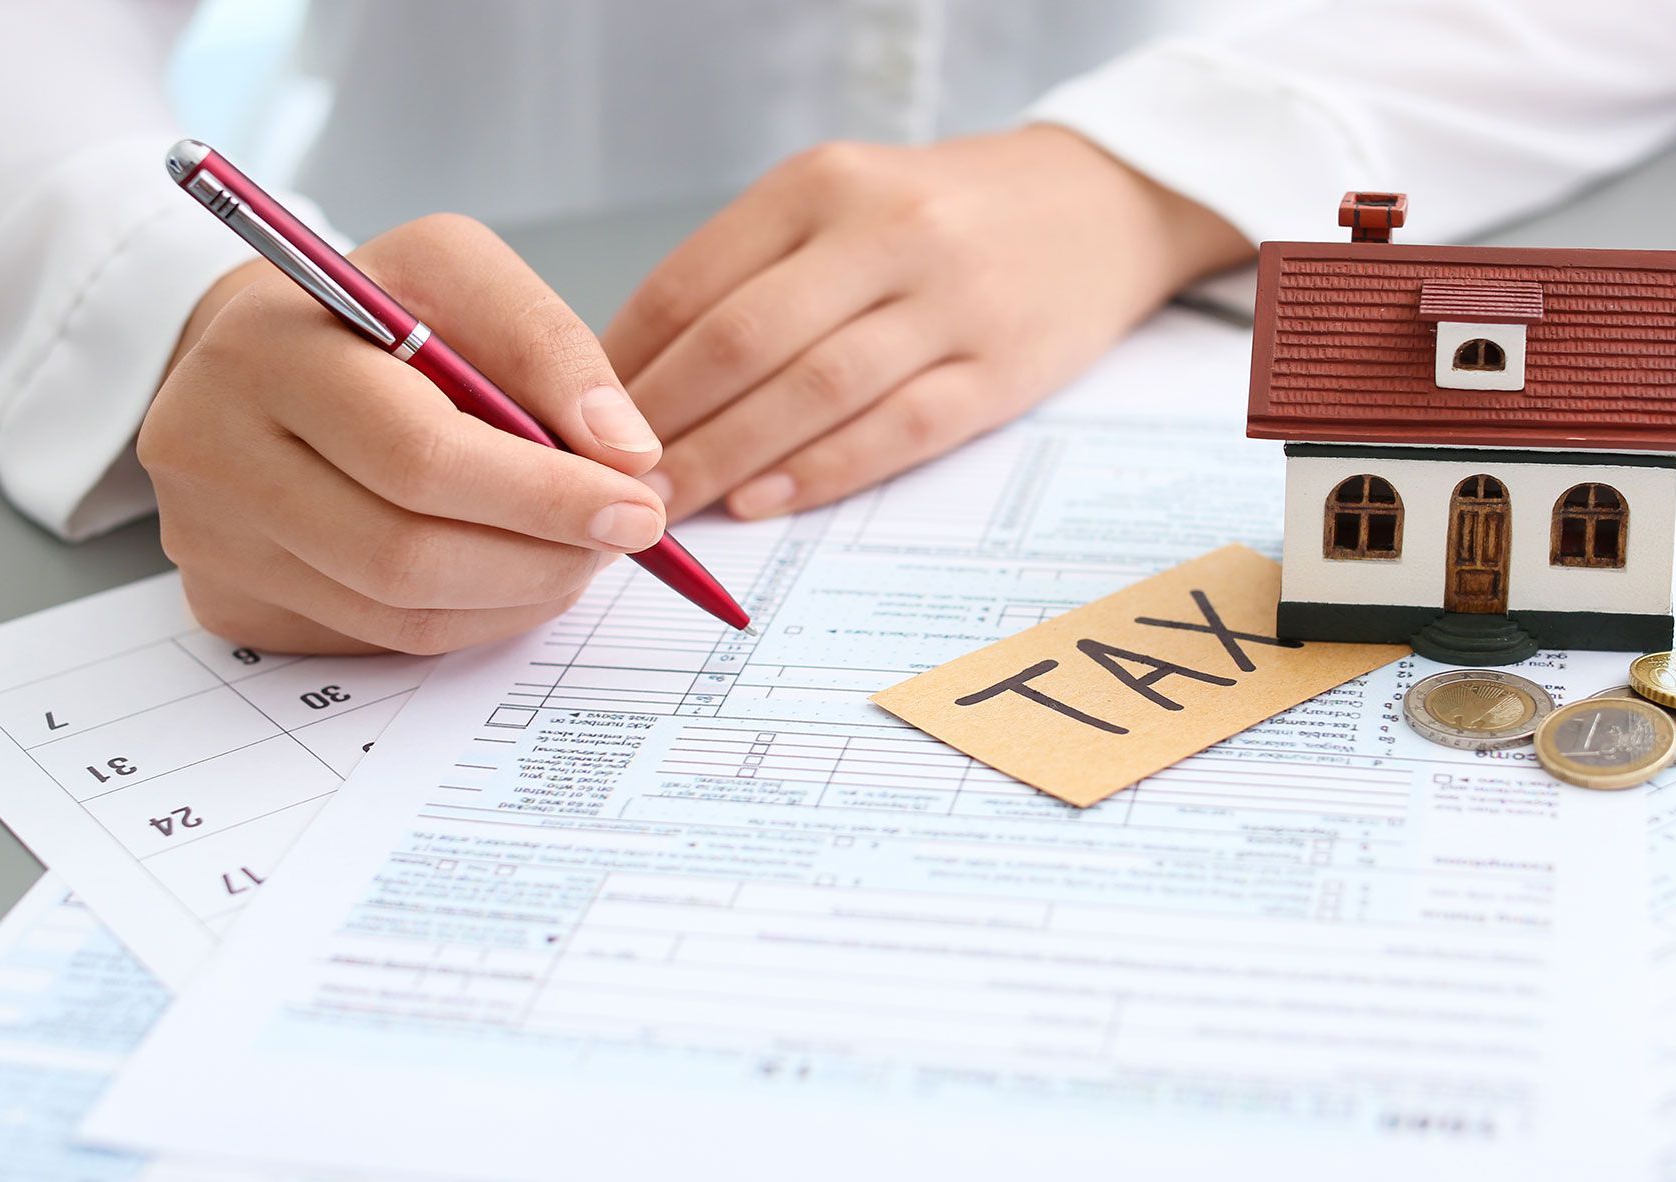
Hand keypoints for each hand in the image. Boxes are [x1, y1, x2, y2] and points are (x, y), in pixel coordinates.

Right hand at [143, 214, 666, 654]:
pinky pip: (378, 637)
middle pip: (405, 552)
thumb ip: (547, 346)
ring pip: (398, 611)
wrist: (261, 359)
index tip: (638, 506)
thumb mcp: (459, 276)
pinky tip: (514, 575)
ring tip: (579, 553)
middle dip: (543, 555)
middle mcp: (210, 446)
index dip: (545, 495)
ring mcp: (208, 535)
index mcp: (267, 348)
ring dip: (520, 594)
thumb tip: (625, 454)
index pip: (420, 455)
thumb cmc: (375, 314)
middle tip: (620, 540)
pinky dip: (473, 617)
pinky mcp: (226, 598)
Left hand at [605, 125, 1248, 520]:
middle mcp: (885, 232)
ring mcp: (950, 303)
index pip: (695, 282)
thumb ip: (751, 272)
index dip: (624, 364)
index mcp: (824, 184)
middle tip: (607, 482)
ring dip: (728, 457)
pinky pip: (896, 431)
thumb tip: (636, 376)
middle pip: (743, 340)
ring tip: (669, 504)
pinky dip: (821, 471)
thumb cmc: (943, 214)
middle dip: (662, 423)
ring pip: (813, 391)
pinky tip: (764, 501)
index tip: (577, 422)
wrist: (1097, 203)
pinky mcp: (1000, 370)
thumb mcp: (841, 202)